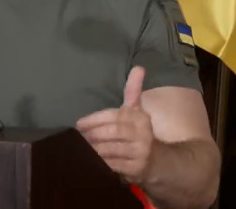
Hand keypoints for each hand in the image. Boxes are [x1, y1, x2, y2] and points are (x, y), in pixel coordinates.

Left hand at [75, 66, 155, 184]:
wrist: (157, 160)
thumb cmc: (138, 130)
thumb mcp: (136, 110)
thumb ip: (133, 89)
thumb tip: (139, 67)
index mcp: (139, 116)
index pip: (114, 116)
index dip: (95, 120)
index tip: (78, 124)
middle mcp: (142, 133)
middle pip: (112, 133)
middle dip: (93, 135)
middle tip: (78, 138)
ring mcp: (141, 152)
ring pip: (111, 150)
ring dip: (94, 150)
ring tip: (80, 149)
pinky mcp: (137, 168)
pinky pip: (114, 165)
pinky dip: (101, 163)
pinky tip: (91, 162)